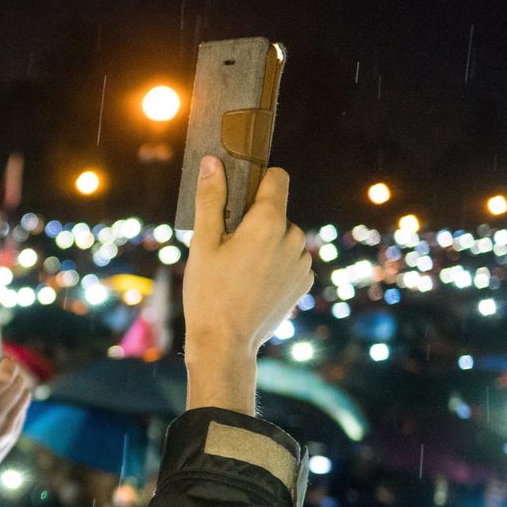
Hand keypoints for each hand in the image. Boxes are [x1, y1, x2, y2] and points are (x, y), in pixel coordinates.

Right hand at [0, 358, 30, 489]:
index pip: (4, 375)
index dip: (5, 364)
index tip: (0, 360)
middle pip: (18, 384)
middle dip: (12, 374)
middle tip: (1, 371)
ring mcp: (6, 431)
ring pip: (24, 398)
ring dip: (17, 388)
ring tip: (3, 388)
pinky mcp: (10, 440)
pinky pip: (22, 413)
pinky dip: (17, 404)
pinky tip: (4, 405)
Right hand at [182, 156, 312, 413]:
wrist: (225, 344)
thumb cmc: (208, 293)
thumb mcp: (203, 244)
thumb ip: (211, 199)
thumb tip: (213, 162)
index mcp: (268, 223)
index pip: (277, 178)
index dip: (257, 181)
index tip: (238, 196)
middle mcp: (293, 238)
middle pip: (277, 212)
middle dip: (255, 221)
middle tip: (228, 248)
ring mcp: (302, 263)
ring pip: (284, 237)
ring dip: (266, 244)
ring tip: (239, 272)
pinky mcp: (304, 284)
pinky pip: (290, 261)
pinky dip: (274, 266)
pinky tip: (252, 285)